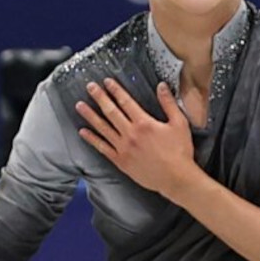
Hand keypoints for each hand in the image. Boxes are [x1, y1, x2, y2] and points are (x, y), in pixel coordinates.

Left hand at [75, 78, 198, 199]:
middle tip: (90, 87)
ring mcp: (123, 148)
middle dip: (99, 97)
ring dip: (90, 116)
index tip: (106, 82)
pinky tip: (83, 132)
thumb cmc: (180, 151)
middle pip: (111, 112)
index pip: (126, 102)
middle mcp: (130, 134)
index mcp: (144, 123)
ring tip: (79, 105)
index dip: (115, 90)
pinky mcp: (120, 161)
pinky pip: (102, 148)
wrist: (176, 178)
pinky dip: (92, 139)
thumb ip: (168, 103)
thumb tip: (161, 86)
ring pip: (102, 128)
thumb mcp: (179, 123)